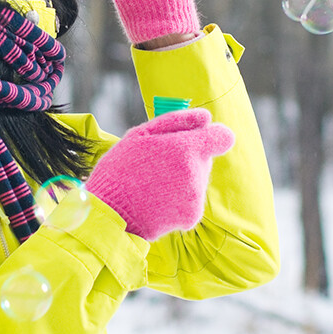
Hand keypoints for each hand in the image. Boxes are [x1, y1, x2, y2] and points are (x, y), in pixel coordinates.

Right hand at [83, 109, 234, 240]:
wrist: (110, 214)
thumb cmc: (120, 169)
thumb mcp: (141, 135)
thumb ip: (178, 121)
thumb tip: (207, 117)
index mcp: (186, 148)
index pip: (223, 138)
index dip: (212, 137)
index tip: (197, 140)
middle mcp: (196, 173)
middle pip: (204, 159)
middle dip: (187, 158)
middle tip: (156, 166)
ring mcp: (196, 196)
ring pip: (197, 180)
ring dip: (181, 180)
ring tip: (152, 185)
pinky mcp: (192, 216)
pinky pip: (192, 200)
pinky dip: (178, 200)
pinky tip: (157, 200)